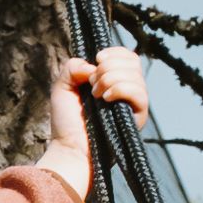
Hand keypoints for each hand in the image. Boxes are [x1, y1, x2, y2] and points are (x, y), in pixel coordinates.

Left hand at [42, 45, 148, 183]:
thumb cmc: (66, 123)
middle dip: (109, 66)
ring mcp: (134, 104)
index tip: (97, 59)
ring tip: (95, 95)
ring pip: (136, 75)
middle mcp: (127, 90)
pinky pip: (140, 93)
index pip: (127, 56)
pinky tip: (105, 100)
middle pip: (133, 62)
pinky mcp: (139, 117)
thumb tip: (94, 65)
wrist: (70, 149)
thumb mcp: (62, 87)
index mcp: (114, 81)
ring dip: (111, 79)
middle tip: (92, 85)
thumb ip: (73, 66)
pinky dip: (121, 89)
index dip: (114, 52)